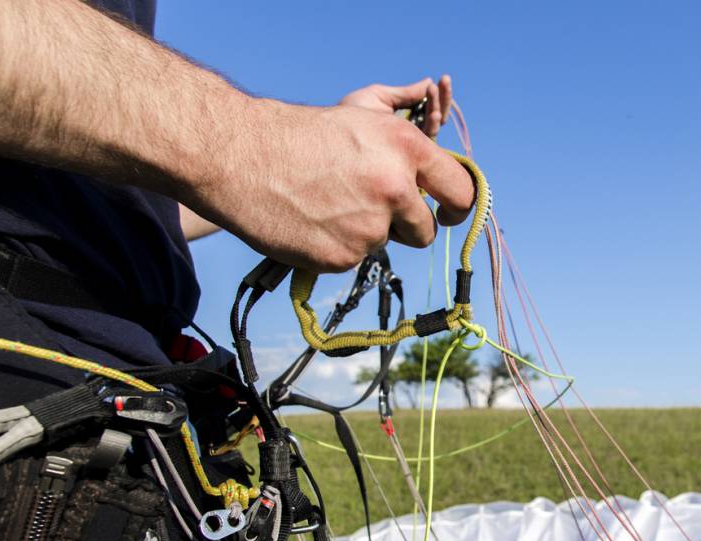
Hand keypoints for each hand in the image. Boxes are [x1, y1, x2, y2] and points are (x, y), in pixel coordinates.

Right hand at [182, 96, 473, 272]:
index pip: (460, 190)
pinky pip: (352, 259)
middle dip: (407, 228)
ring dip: (365, 233)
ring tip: (327, 204)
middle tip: (371, 210)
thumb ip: (405, 151)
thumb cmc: (299, 134)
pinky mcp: (344, 256)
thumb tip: (436, 176)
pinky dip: (334, 246)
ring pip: (384, 244)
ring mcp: (371, 226)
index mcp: (407, 148)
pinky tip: (309, 220)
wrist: (240, 157)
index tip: (447, 214)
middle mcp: (397, 188)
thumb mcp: (362, 121)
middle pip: (425, 231)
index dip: (458, 207)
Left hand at [339, 75, 452, 137]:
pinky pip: (428, 141)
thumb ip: (405, 93)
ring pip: (434, 128)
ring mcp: (410, 147)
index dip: (435, 94)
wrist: (337, 136)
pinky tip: (435, 113)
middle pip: (435, 116)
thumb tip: (429, 81)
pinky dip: (432, 125)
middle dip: (442, 99)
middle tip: (444, 80)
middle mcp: (408, 135)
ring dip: (438, 108)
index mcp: (402, 120)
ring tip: (434, 91)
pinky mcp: (410, 157)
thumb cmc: (352, 116)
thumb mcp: (381, 98)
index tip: (440, 79)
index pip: (426, 106)